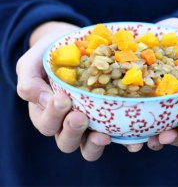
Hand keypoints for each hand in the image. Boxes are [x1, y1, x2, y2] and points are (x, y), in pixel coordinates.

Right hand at [16, 21, 110, 160]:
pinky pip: (116, 136)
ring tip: (103, 134)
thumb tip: (43, 100)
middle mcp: (67, 123)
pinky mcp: (108, 118)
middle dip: (72, 131)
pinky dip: (123, 141)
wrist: (72, 45)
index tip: (61, 98)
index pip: (47, 124)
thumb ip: (29, 81)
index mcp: (47, 113)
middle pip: (66, 141)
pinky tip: (132, 140)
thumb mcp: (32, 63)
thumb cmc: (50, 56)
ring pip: (89, 148)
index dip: (53, 116)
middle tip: (79, 116)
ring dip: (95, 144)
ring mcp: (89, 123)